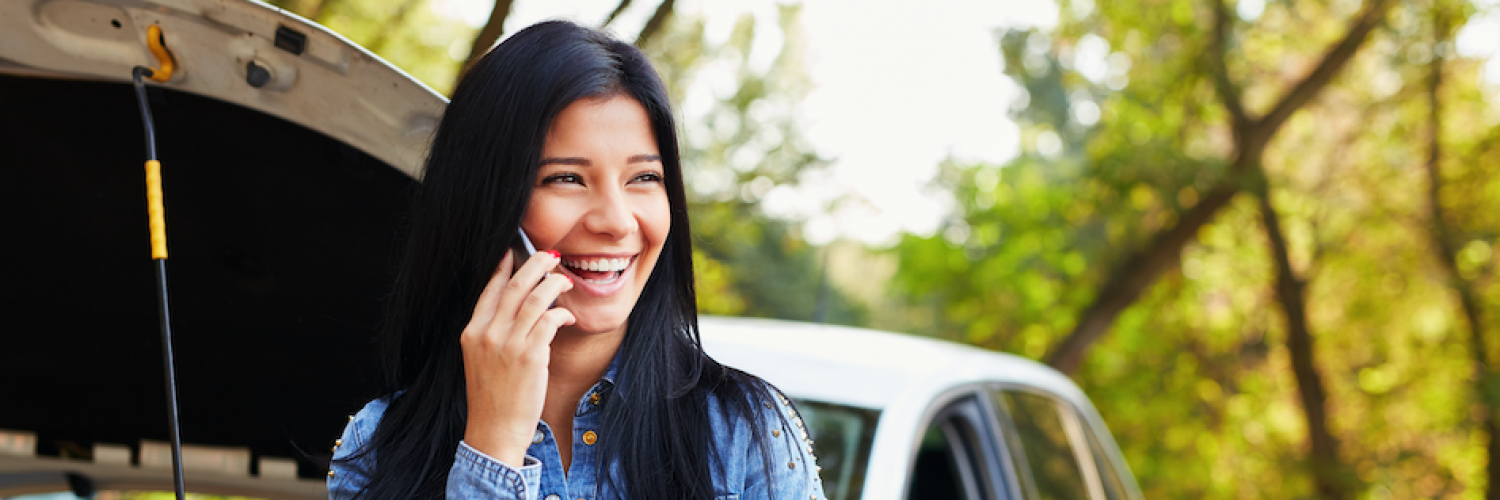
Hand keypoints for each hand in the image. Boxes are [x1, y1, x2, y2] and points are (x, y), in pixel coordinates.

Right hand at [460, 249, 574, 466]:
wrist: (493, 431)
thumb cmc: (492, 398)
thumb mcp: (480, 359)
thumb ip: (492, 333)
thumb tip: (516, 307)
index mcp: (471, 331)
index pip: (490, 289)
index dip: (504, 265)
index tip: (515, 251)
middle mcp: (487, 333)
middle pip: (515, 285)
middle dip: (536, 264)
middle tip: (551, 255)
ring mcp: (508, 344)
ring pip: (535, 298)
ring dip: (554, 284)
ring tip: (565, 281)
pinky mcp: (529, 356)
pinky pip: (550, 320)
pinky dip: (562, 313)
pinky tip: (568, 316)